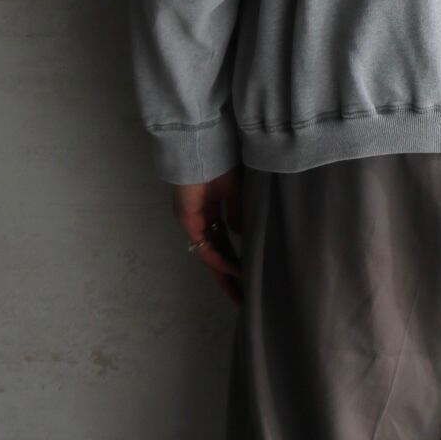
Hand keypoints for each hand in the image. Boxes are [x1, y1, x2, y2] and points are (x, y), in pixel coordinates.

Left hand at [172, 165, 244, 305]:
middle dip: (231, 275)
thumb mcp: (240, 189)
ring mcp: (193, 219)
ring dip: (224, 275)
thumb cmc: (223, 159)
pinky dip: (218, 259)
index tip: (253, 273)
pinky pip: (204, 246)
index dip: (240, 256)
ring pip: (210, 254)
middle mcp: (202, 216)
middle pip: (218, 252)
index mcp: (214, 207)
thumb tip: (244, 234)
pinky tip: (234, 270)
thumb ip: (240, 212)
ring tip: (240, 293)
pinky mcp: (187, 219)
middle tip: (245, 297)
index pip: (227, 239)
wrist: (204, 142)